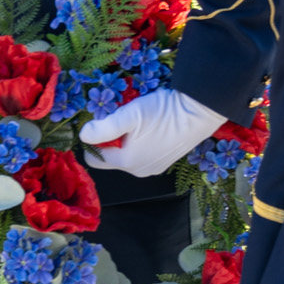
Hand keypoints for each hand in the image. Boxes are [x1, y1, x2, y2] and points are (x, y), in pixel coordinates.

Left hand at [80, 89, 224, 177]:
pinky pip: (143, 156)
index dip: (95, 140)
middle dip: (111, 140)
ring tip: (140, 123)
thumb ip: (103, 128)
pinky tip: (152, 128)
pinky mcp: (164, 163)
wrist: (198, 113)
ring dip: (126, 141)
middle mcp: (138, 171)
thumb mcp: (129, 115)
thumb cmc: (163, 113)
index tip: (105, 123)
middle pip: (111, 158)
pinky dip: (141, 143)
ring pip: (127, 156)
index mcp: (126, 162)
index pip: (94, 158)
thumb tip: (84, 136)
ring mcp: (153, 169)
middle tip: (124, 120)